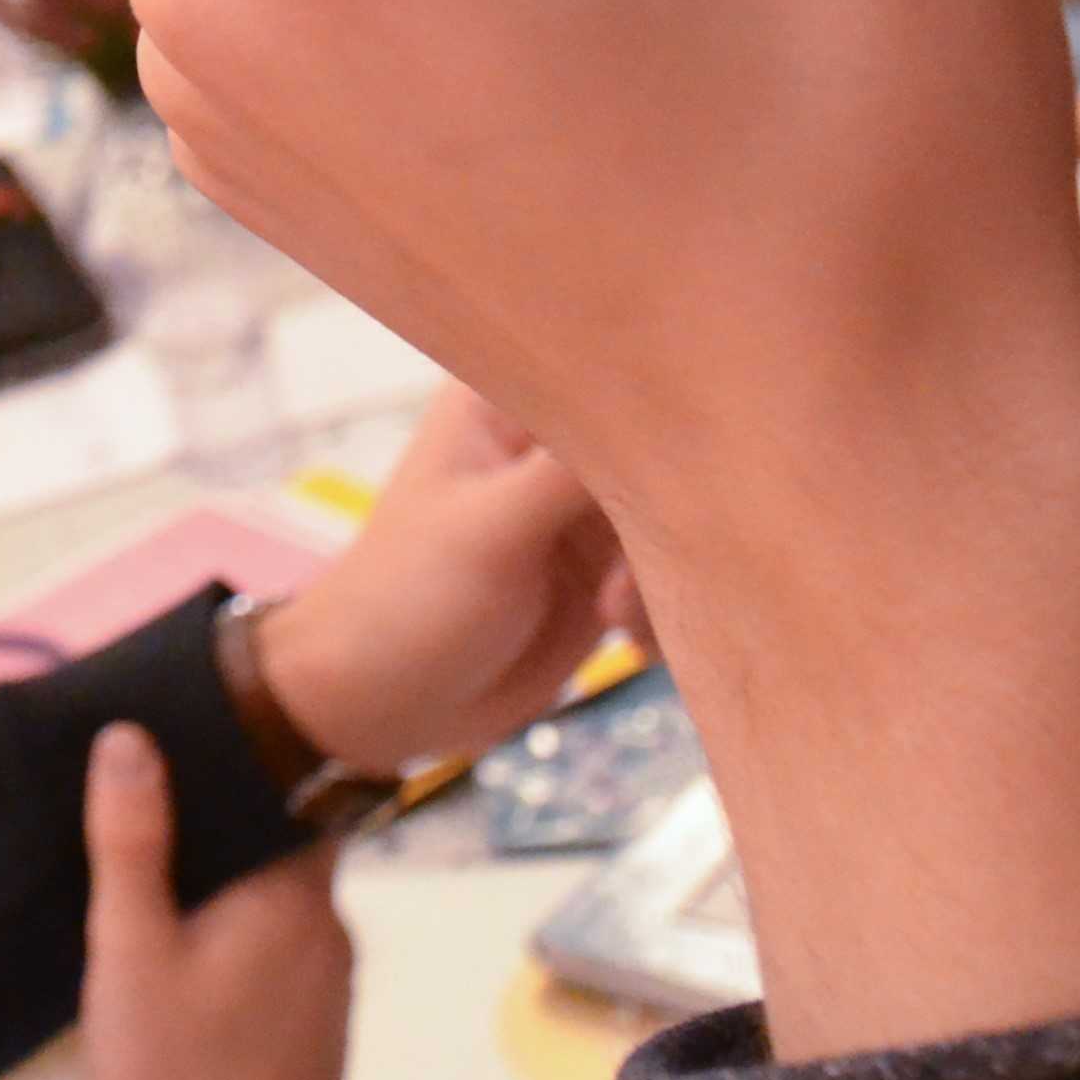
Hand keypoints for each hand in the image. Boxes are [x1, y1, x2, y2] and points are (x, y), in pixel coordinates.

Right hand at [79, 724, 346, 1079]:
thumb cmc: (179, 1076)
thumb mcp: (130, 949)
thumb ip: (130, 840)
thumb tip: (129, 739)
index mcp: (294, 896)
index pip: (299, 787)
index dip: (247, 757)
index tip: (194, 739)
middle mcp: (332, 929)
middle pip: (287, 841)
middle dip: (225, 825)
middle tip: (150, 813)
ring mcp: (334, 983)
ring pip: (283, 899)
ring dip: (231, 887)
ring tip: (159, 885)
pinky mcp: (321, 1026)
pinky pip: (284, 949)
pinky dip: (243, 936)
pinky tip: (190, 958)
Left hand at [254, 390, 630, 773]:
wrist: (384, 707)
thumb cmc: (408, 600)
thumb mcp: (492, 529)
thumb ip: (572, 470)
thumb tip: (655, 405)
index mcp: (506, 399)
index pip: (602, 372)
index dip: (654, 405)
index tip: (695, 448)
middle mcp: (549, 445)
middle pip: (650, 448)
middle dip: (664, 510)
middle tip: (633, 572)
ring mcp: (577, 511)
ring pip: (666, 516)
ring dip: (662, 569)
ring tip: (616, 617)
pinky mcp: (600, 573)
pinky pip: (665, 573)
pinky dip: (662, 606)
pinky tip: (631, 641)